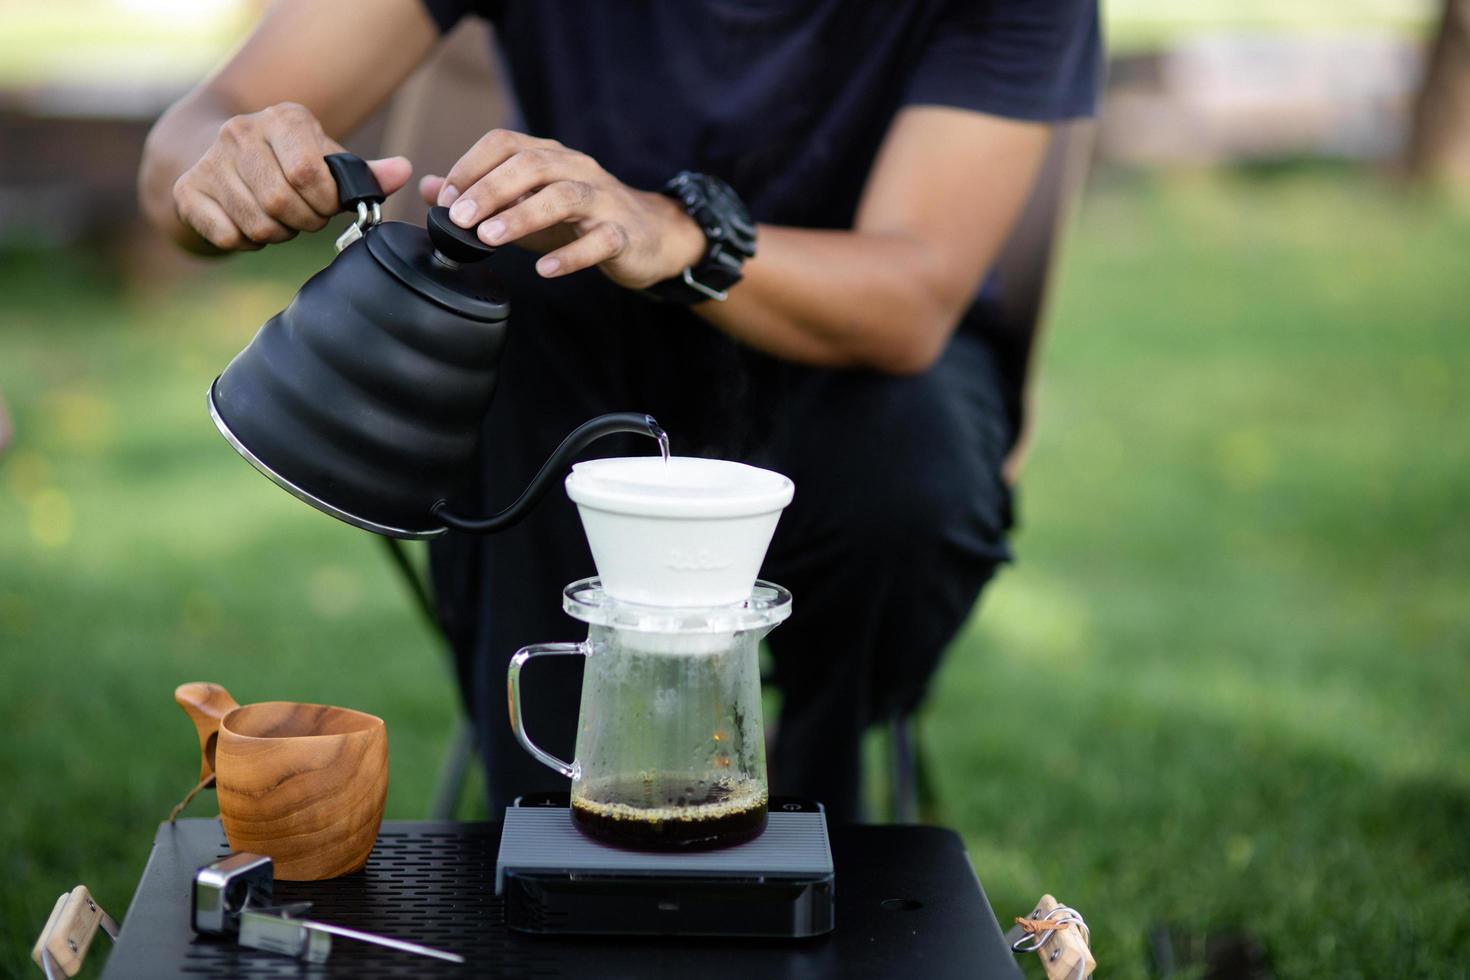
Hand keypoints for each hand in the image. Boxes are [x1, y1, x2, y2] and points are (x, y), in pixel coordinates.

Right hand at [171, 102, 410, 251]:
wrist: (212, 151)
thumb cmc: (285, 161)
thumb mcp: (326, 159)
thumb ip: (363, 173)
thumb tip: (404, 172)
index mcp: (283, 119)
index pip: (309, 173)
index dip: (325, 202)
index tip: (327, 205)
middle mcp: (241, 132)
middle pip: (282, 202)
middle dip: (304, 222)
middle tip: (304, 217)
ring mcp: (209, 161)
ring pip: (258, 223)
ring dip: (278, 234)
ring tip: (279, 220)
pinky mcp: (187, 190)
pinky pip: (227, 236)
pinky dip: (246, 242)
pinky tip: (248, 224)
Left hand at [419, 129, 704, 288]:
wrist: (649, 236)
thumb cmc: (579, 221)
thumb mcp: (527, 204)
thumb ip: (480, 196)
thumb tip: (428, 188)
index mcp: (551, 156)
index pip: (505, 142)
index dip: (471, 166)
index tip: (445, 200)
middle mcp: (577, 169)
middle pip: (532, 164)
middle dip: (490, 189)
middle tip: (459, 218)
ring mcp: (604, 200)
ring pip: (564, 196)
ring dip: (523, 215)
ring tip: (490, 237)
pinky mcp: (623, 234)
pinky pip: (599, 240)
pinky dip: (571, 255)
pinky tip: (545, 271)